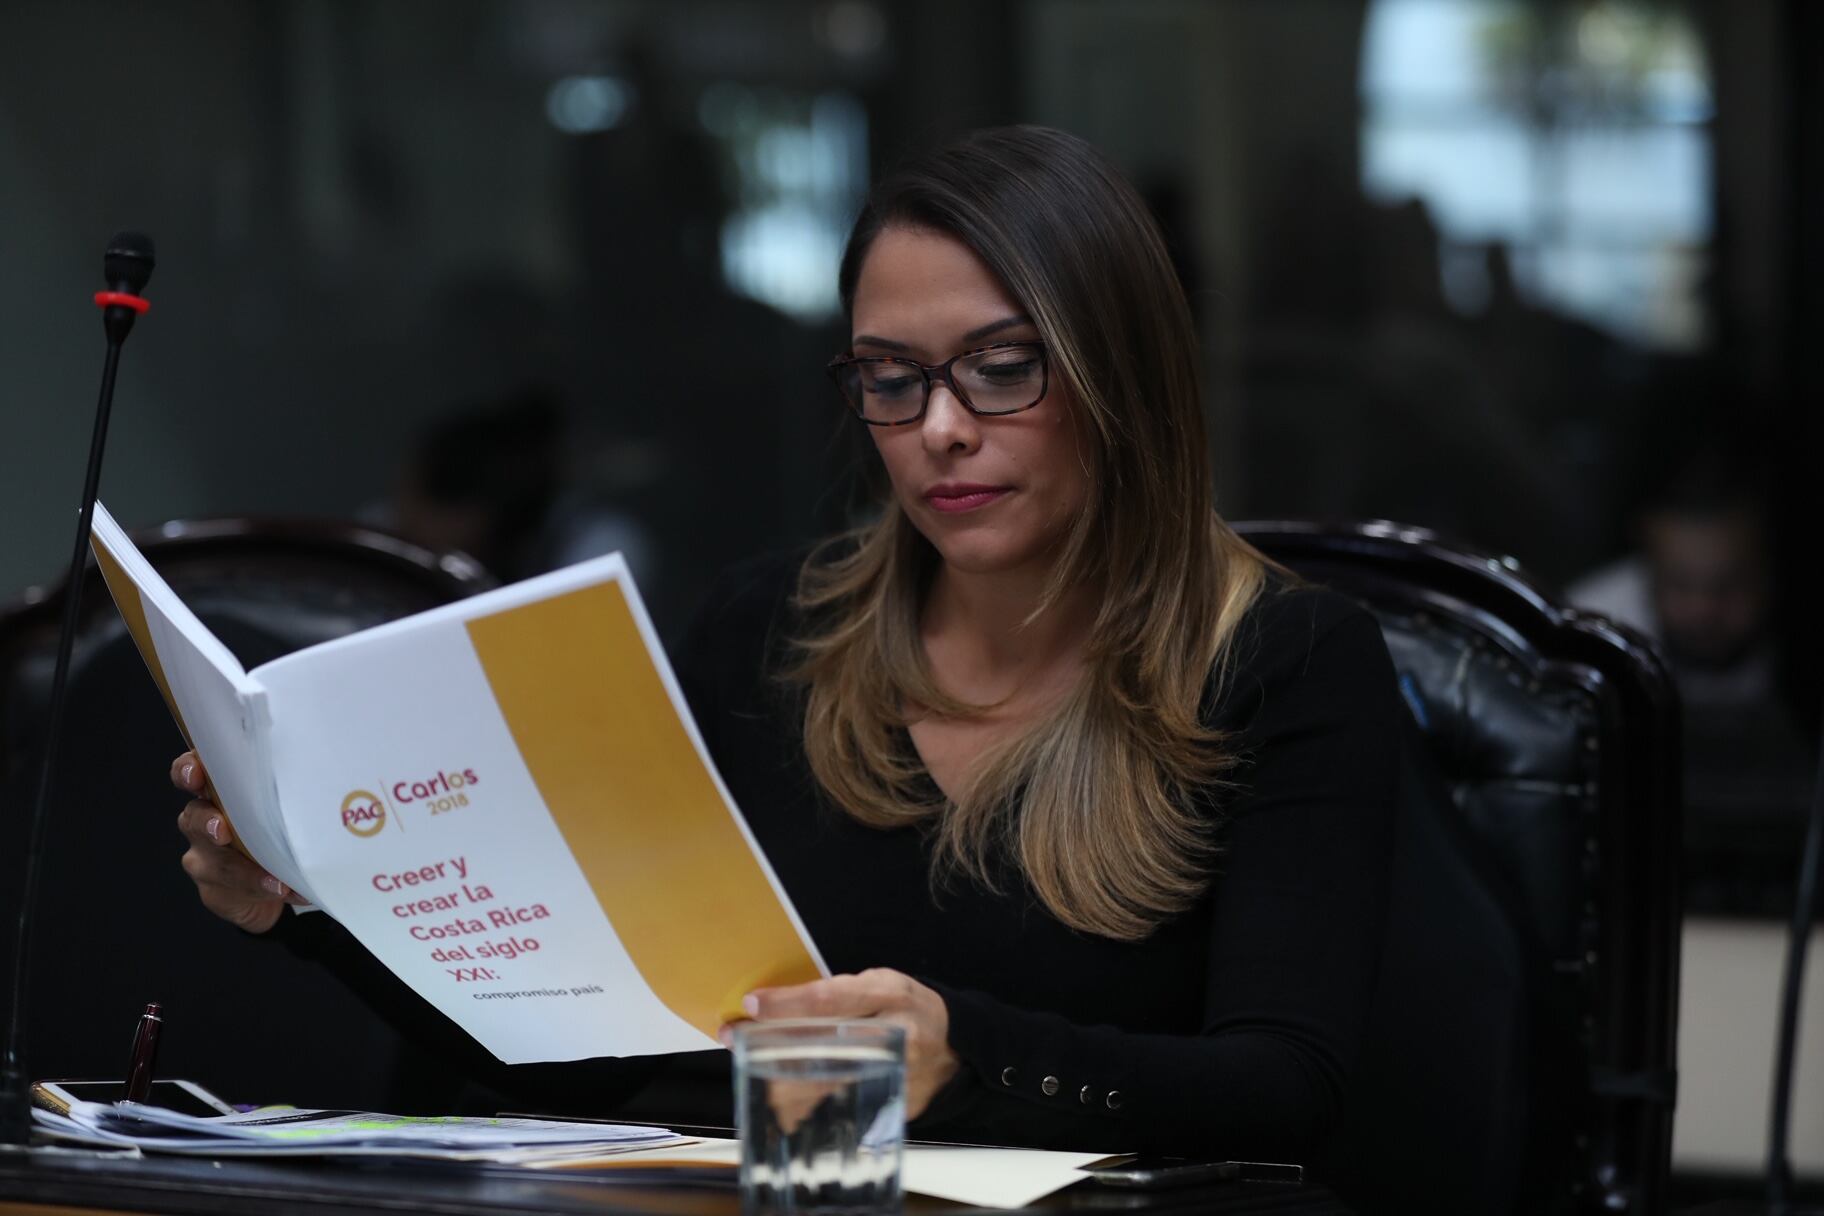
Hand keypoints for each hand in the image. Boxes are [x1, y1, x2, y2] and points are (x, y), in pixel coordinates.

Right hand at [171, 751, 297, 933]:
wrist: (282, 882)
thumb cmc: (283, 830)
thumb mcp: (286, 807)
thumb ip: (290, 797)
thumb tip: (321, 788)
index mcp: (220, 791)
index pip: (192, 771)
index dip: (187, 769)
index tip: (196, 772)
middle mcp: (204, 820)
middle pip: (193, 816)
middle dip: (206, 821)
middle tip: (222, 829)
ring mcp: (204, 857)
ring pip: (212, 860)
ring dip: (242, 869)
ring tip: (273, 878)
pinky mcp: (213, 889)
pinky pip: (230, 889)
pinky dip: (258, 887)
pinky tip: (280, 888)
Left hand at [733, 968, 960, 1119]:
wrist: (955, 1047)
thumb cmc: (907, 1007)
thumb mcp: (879, 985)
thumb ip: (837, 995)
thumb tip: (777, 1006)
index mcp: (888, 995)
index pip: (830, 999)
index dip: (788, 1004)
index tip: (752, 1005)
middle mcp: (892, 1035)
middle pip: (823, 1045)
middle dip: (773, 1045)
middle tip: (737, 1040)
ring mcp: (892, 1074)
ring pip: (826, 1083)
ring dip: (782, 1082)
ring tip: (752, 1076)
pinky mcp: (890, 1102)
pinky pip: (840, 1105)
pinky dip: (809, 1106)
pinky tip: (784, 1107)